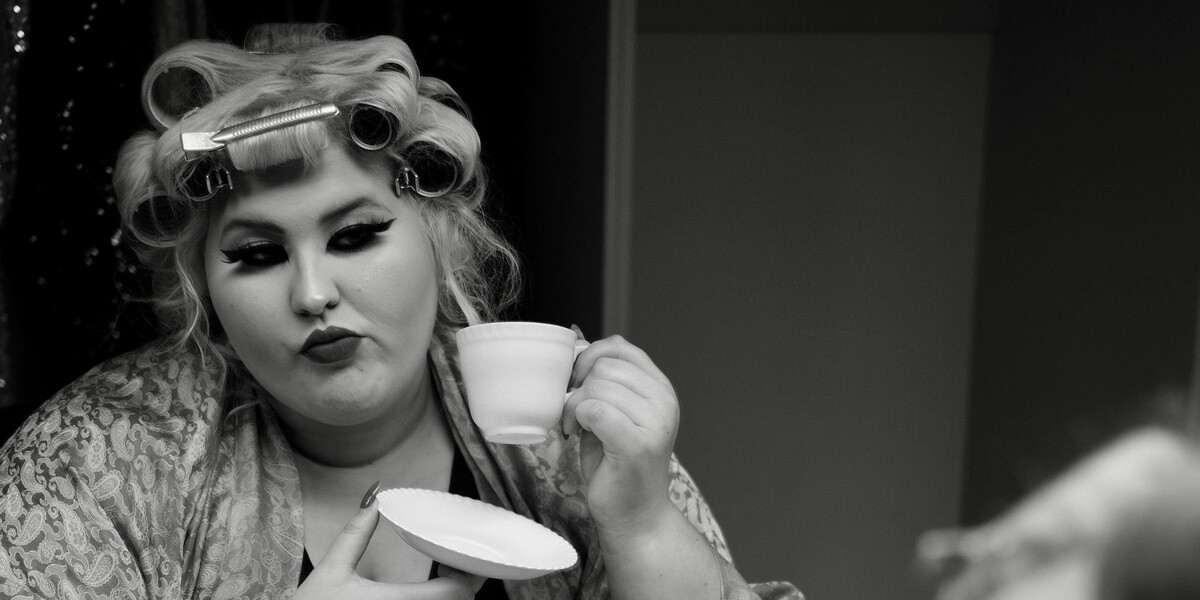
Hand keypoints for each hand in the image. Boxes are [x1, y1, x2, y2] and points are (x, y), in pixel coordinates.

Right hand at [293, 487, 485, 599]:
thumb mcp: (330, 570)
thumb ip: (354, 535)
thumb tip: (372, 500)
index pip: (455, 593)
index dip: (465, 572)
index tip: (453, 557)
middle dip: (463, 583)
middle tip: (451, 563)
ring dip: (451, 598)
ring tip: (442, 579)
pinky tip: (426, 597)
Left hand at [561, 334, 679, 536]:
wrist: (635, 516)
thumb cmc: (617, 464)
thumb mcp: (614, 411)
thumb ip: (604, 380)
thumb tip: (575, 342)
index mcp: (660, 389)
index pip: (621, 347)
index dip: (589, 357)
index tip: (576, 383)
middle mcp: (664, 402)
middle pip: (604, 367)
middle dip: (577, 386)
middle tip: (572, 414)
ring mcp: (655, 423)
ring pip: (596, 388)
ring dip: (573, 407)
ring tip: (574, 428)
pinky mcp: (637, 445)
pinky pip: (595, 410)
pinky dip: (577, 420)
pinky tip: (575, 436)